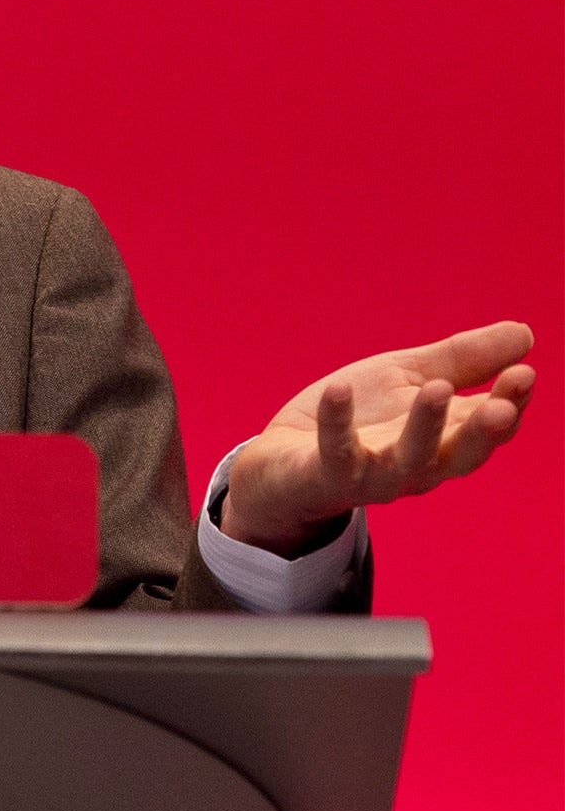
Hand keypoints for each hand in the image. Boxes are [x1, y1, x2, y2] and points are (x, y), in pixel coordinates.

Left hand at [221, 321, 535, 554]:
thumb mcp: (410, 378)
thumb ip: (462, 361)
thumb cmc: (358, 419)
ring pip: (409, 460)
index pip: (489, 427)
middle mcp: (418, 465)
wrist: (284, 460)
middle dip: (486, 430)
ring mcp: (373, 475)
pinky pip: (336, 452)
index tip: (525, 371)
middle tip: (504, 404)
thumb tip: (526, 334)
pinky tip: (339, 389)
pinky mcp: (328, 476)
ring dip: (425, 427)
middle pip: (462, 454)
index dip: (511, 402)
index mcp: (444, 440)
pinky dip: (337, 421)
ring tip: (437, 388)